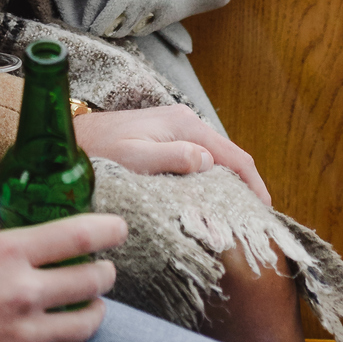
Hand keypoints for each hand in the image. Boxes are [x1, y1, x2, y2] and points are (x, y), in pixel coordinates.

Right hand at [0, 208, 124, 341]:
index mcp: (8, 253)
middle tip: (104, 272)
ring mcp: (25, 335)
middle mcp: (23, 292)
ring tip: (89, 308)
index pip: (76, 234)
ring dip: (92, 313)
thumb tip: (1, 216)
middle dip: (104, 275)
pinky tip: (44, 338)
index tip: (120, 230)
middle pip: (91, 281)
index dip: (107, 231)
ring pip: (84, 324)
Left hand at [75, 105, 271, 206]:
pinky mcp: (168, 137)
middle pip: (229, 156)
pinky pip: (201, 158)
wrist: (76, 138)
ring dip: (230, 182)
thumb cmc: (103, 150)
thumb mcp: (136, 158)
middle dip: (245, 185)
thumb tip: (208, 162)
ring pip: (216, 158)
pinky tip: (213, 198)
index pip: (233, 154)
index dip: (254, 183)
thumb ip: (172, 157)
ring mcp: (177, 128)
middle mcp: (186, 121)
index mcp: (185, 124)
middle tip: (255, 220)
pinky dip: (213, 178)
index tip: (266, 212)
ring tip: (239, 214)